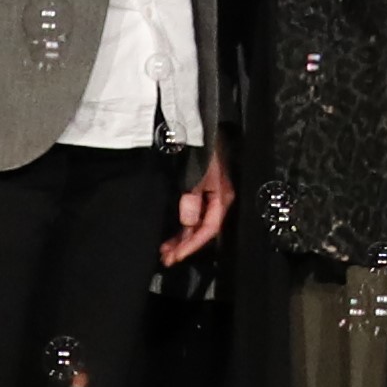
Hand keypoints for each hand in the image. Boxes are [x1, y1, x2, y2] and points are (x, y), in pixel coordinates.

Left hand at [161, 150, 234, 269]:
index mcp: (222, 198)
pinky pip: (192, 214)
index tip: (175, 256)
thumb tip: (188, 223)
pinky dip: (182, 226)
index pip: (208, 229)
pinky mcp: (200, 190)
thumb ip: (193, 201)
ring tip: (165, 250)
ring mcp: (209, 195)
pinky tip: (172, 234)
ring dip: (181, 238)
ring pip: (195, 224)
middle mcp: (217, 199)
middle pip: (202, 229)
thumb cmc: (201, 151)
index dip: (192, 245)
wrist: (198, 128)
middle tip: (166, 258)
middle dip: (184, 245)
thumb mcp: (197, 176)